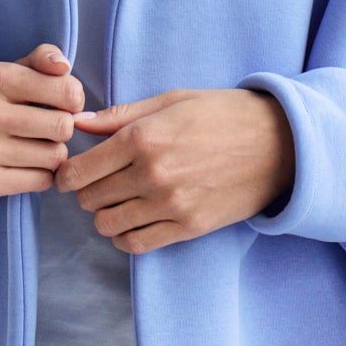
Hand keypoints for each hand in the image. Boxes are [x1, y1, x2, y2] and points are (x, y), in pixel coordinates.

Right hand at [0, 43, 84, 203]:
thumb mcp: (13, 73)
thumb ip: (43, 59)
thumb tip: (63, 66)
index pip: (68, 91)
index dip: (74, 101)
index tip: (59, 105)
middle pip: (64, 127)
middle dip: (62, 131)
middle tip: (44, 131)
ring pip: (55, 157)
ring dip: (51, 156)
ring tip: (31, 149)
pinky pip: (42, 181)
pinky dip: (40, 177)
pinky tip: (22, 168)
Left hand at [52, 87, 294, 250]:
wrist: (279, 143)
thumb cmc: (224, 114)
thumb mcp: (172, 101)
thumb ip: (121, 116)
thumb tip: (79, 122)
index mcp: (142, 138)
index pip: (79, 170)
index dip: (66, 174)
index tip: (71, 172)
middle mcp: (152, 174)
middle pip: (89, 199)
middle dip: (86, 192)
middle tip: (99, 182)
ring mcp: (170, 205)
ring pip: (107, 225)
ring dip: (105, 215)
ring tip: (118, 201)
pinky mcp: (188, 227)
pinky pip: (136, 244)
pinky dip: (125, 237)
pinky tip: (132, 222)